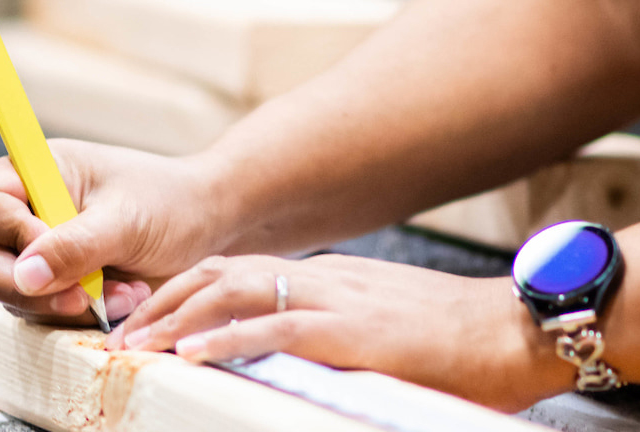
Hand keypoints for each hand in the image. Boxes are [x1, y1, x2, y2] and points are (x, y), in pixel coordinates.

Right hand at [0, 140, 238, 324]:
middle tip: (80, 297)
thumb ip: (75, 245)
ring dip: (60, 305)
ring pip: (8, 293)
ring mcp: (34, 254)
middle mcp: (23, 213)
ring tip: (124, 294)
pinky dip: (78, 317)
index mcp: (32, 174)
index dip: (7, 232)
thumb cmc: (168, 203)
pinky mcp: (52, 288)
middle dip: (25, 285)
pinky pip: (39, 313)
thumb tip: (26, 275)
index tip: (49, 248)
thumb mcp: (125, 220)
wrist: (206, 227)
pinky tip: (124, 302)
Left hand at [106, 254, 573, 410]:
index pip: (238, 276)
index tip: (145, 320)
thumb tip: (298, 362)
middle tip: (117, 331)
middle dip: (162, 302)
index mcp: (330, 280)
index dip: (184, 295)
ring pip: (235, 293)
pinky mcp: (353, 330)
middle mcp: (325, 279)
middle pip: (221, 275)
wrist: (522, 328)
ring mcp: (337, 300)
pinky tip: (191, 352)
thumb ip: (338, 341)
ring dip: (175, 318)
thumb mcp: (385, 335)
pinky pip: (276, 328)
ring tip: (132, 342)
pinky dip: (226, 338)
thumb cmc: (466, 343)